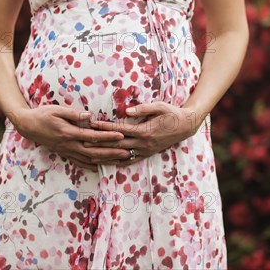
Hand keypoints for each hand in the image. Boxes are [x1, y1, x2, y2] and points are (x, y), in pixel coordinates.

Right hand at [10, 105, 132, 171]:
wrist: (27, 125)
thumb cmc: (42, 114)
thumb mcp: (57, 110)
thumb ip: (73, 114)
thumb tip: (90, 116)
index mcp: (69, 133)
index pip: (93, 136)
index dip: (108, 136)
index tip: (121, 135)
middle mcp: (69, 145)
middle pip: (94, 152)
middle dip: (112, 153)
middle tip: (127, 152)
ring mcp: (67, 151)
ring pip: (89, 159)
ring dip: (105, 160)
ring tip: (119, 160)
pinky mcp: (64, 153)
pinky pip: (79, 162)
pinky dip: (91, 166)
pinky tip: (101, 167)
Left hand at [83, 102, 203, 165]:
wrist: (186, 126)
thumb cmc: (172, 114)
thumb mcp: (160, 106)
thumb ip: (143, 108)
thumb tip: (126, 111)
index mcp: (145, 131)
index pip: (120, 130)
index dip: (105, 127)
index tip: (92, 125)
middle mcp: (143, 143)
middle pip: (117, 144)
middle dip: (99, 143)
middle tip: (83, 141)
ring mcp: (145, 151)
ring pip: (121, 155)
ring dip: (105, 155)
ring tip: (89, 155)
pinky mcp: (147, 154)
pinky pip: (129, 161)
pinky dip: (117, 162)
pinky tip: (107, 163)